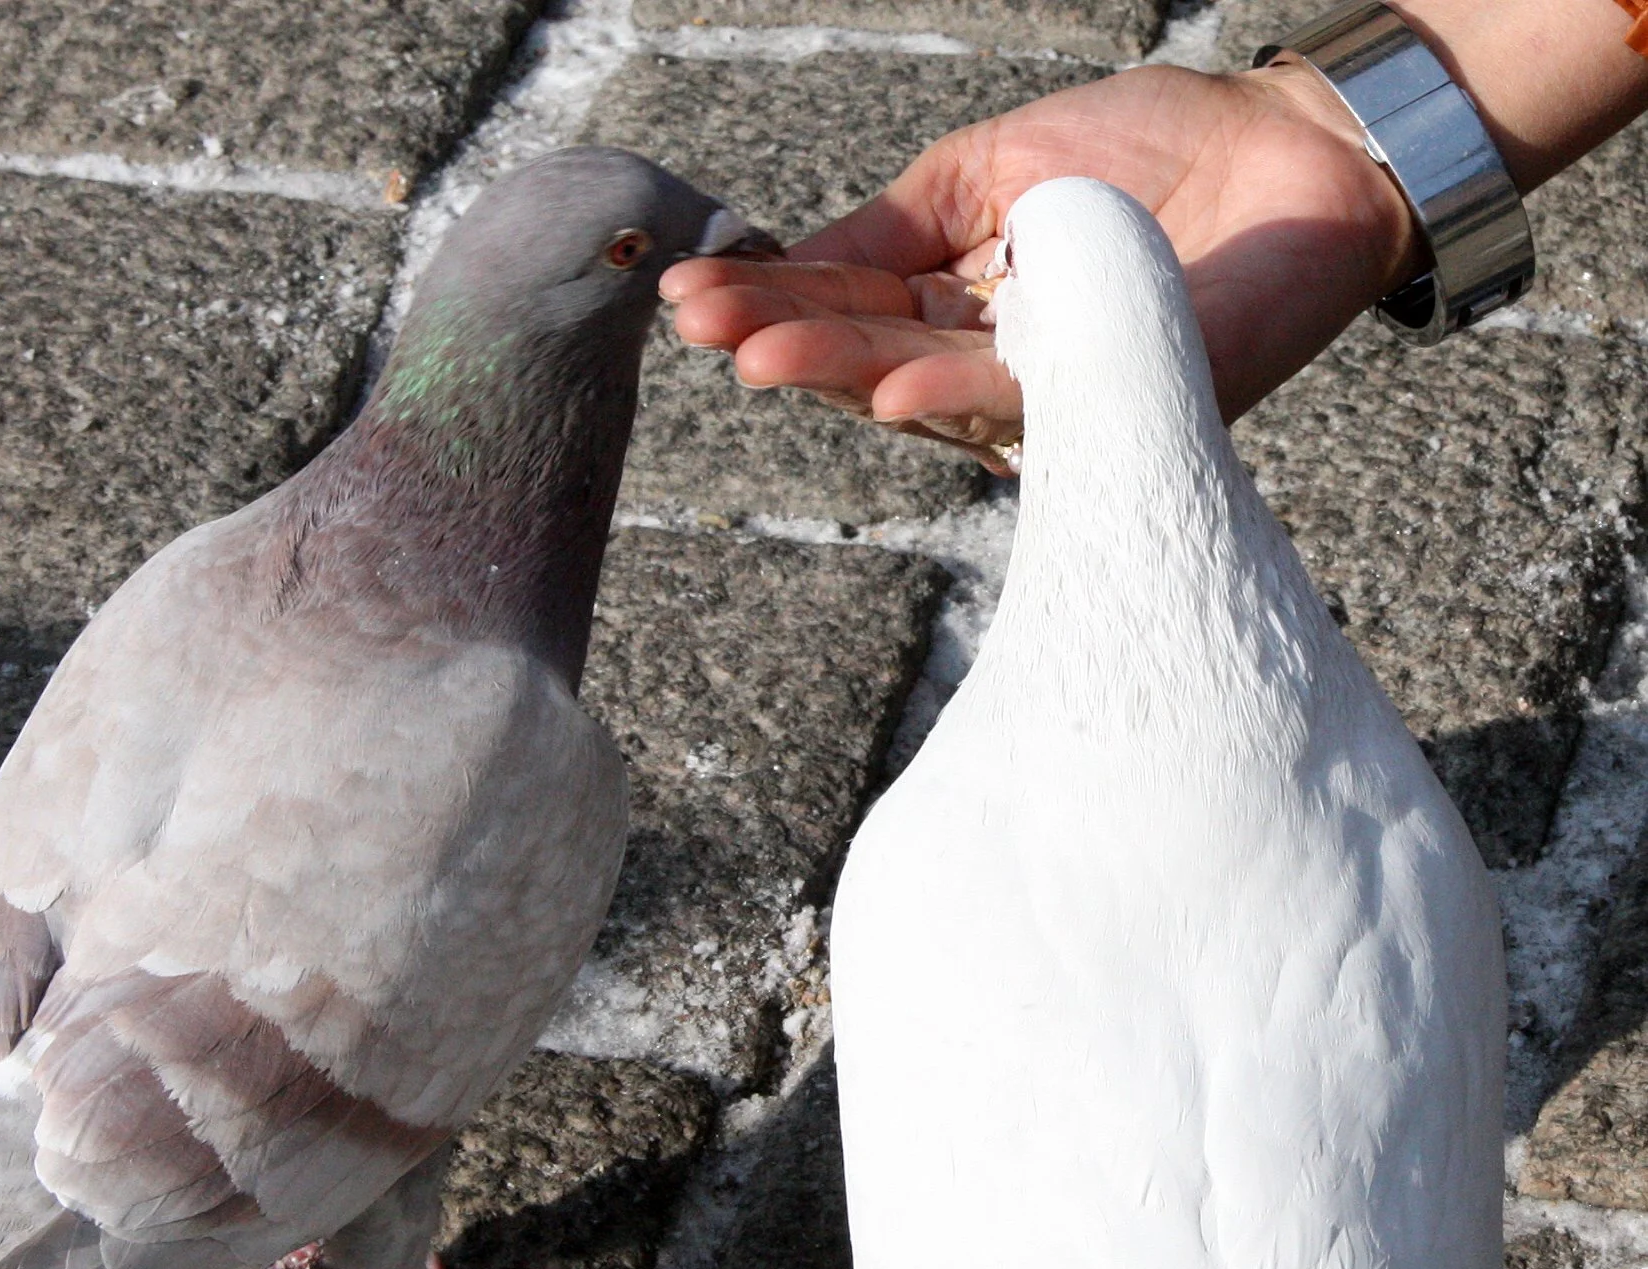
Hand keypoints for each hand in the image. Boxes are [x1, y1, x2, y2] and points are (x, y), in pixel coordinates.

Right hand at [662, 62, 1422, 468]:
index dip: (767, 300)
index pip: (844, 308)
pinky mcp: (1118, 405)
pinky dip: (961, 397)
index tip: (687, 290)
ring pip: (926, 390)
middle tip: (701, 327)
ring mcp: (1048, 396)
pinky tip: (892, 388)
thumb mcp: (989, 166)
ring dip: (841, 372)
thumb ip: (892, 221)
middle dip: (780, 341)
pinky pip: (1029, 407)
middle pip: (867, 360)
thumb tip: (785, 255)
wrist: (1294, 150)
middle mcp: (988, 368)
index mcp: (952, 310)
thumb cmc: (1150, 148)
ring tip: (760, 353)